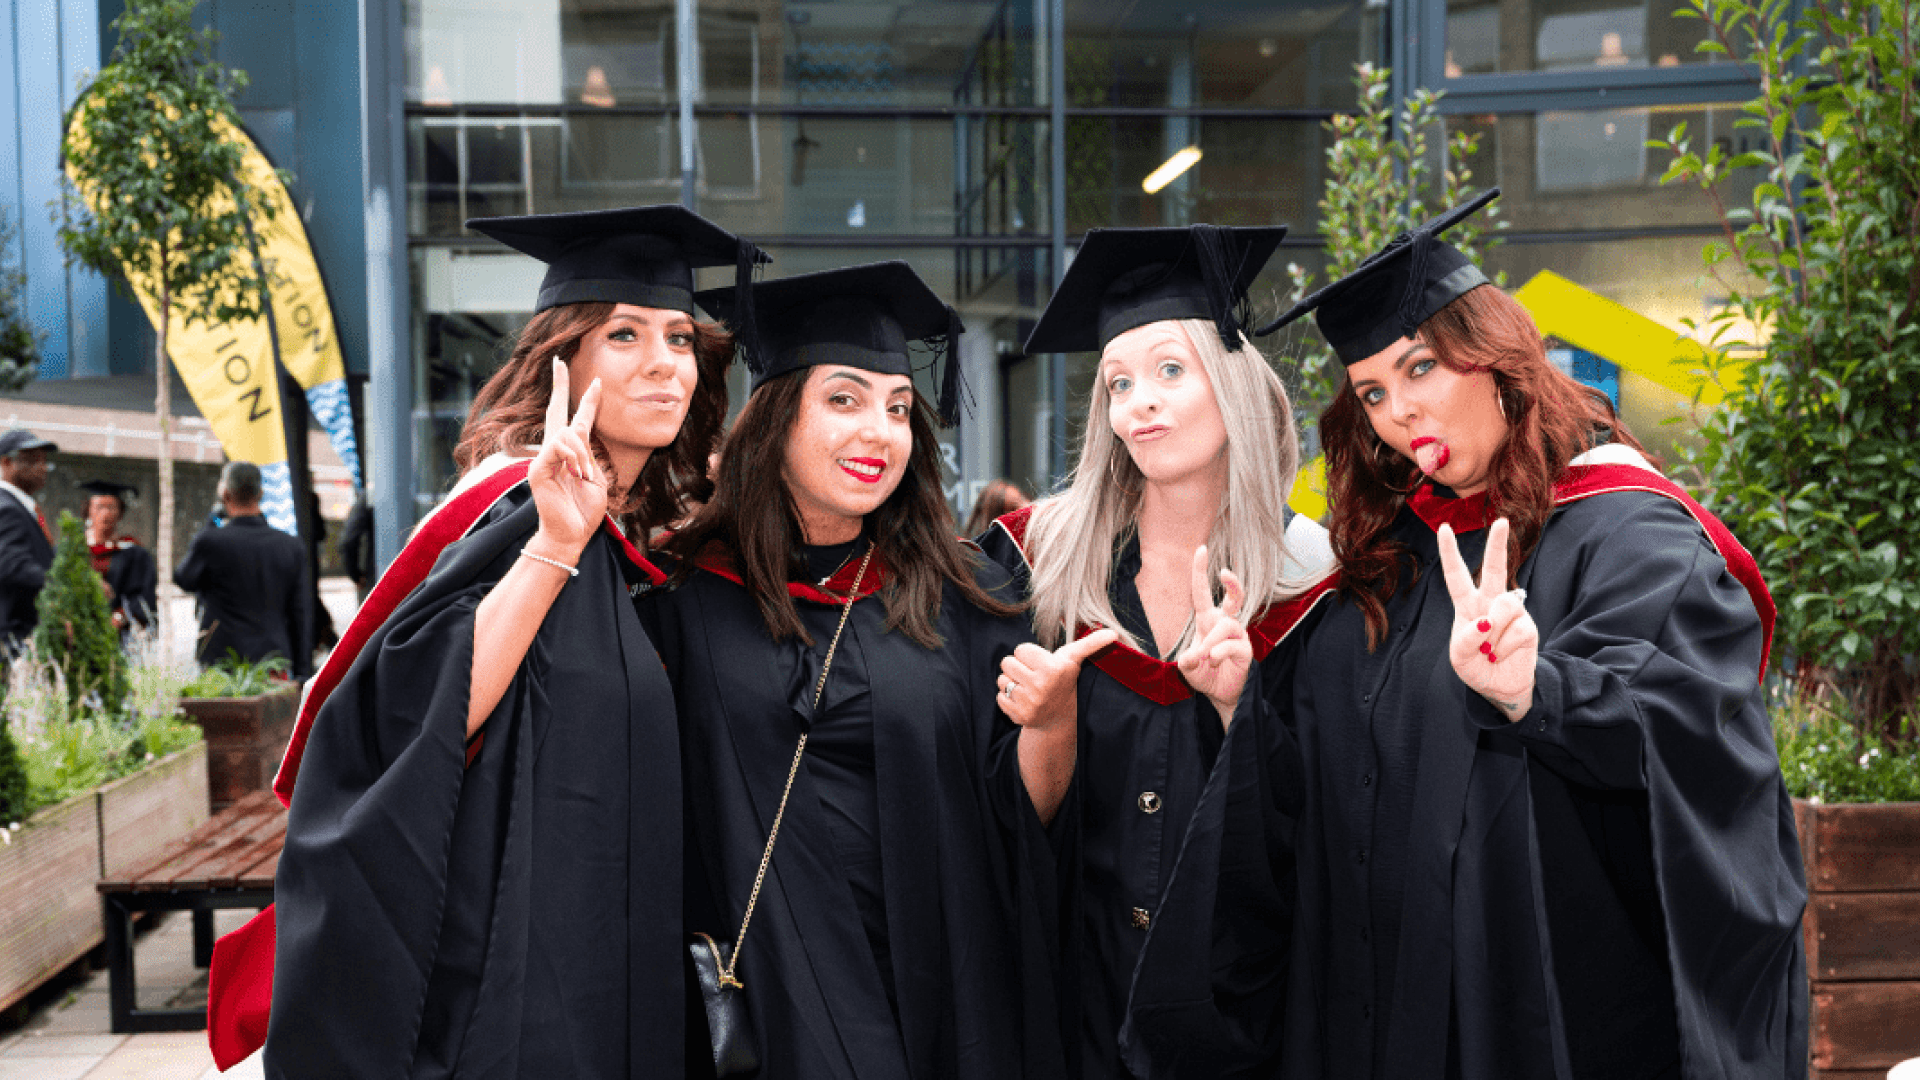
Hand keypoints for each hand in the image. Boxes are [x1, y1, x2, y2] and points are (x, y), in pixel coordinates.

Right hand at [527, 357, 607, 558]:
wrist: (572, 535)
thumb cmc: (584, 511)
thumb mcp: (596, 479)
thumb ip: (589, 454)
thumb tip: (578, 434)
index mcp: (572, 453)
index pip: (578, 419)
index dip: (588, 400)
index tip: (597, 382)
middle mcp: (554, 451)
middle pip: (555, 410)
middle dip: (559, 385)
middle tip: (559, 361)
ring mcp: (543, 458)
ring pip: (567, 434)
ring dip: (583, 455)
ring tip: (585, 476)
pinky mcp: (537, 468)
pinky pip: (558, 448)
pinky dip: (574, 460)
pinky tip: (577, 474)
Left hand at [998, 627, 1119, 731]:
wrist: (1060, 718)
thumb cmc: (1064, 680)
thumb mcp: (1074, 660)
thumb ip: (1090, 643)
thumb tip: (1114, 633)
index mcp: (1053, 668)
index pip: (1019, 649)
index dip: (1030, 656)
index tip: (1042, 664)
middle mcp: (1041, 685)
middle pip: (1006, 662)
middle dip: (1019, 667)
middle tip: (1034, 676)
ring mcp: (1029, 702)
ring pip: (1002, 679)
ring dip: (1012, 682)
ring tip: (1028, 688)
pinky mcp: (1018, 716)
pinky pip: (999, 697)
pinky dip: (1008, 698)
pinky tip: (1023, 701)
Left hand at [1176, 545, 1253, 724]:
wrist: (1221, 695)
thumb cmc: (1204, 674)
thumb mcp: (1188, 667)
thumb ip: (1187, 660)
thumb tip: (1192, 657)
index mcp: (1207, 620)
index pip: (1202, 592)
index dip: (1200, 571)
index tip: (1201, 549)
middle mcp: (1224, 623)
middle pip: (1233, 597)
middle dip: (1232, 583)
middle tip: (1224, 572)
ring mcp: (1238, 636)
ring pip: (1226, 626)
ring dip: (1212, 641)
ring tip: (1205, 658)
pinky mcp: (1246, 650)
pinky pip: (1233, 645)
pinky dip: (1220, 653)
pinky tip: (1213, 661)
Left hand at [1437, 518, 1539, 721]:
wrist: (1502, 688)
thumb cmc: (1476, 667)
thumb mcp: (1459, 657)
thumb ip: (1465, 638)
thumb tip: (1485, 621)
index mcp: (1467, 605)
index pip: (1456, 576)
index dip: (1449, 553)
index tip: (1443, 528)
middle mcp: (1490, 602)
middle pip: (1493, 569)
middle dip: (1498, 545)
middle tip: (1502, 522)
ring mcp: (1511, 612)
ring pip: (1504, 605)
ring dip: (1493, 633)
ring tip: (1490, 650)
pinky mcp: (1527, 625)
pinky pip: (1515, 629)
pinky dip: (1504, 647)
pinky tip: (1502, 654)